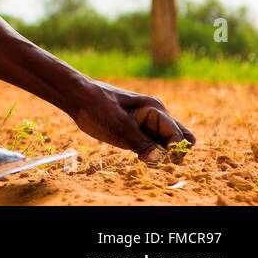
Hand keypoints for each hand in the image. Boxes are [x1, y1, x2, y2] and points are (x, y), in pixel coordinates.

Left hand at [67, 77, 196, 162]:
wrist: (76, 96)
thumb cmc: (97, 106)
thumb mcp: (118, 125)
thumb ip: (140, 143)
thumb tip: (160, 159)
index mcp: (155, 109)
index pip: (179, 134)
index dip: (176, 150)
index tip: (166, 161)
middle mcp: (156, 115)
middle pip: (181, 137)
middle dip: (176, 152)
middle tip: (160, 162)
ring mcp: (147, 123)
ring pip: (167, 143)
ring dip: (163, 154)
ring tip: (145, 159)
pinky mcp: (137, 132)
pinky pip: (154, 145)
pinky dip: (153, 153)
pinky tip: (140, 158)